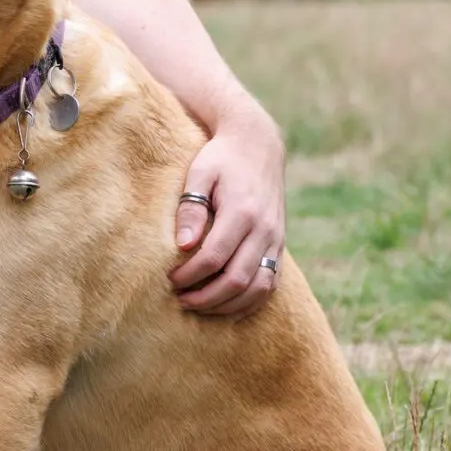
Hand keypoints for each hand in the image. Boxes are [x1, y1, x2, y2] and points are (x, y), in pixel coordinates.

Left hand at [169, 98, 286, 316]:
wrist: (258, 144)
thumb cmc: (221, 158)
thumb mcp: (200, 173)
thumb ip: (191, 208)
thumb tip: (183, 246)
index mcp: (242, 211)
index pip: (214, 257)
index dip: (190, 275)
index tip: (171, 279)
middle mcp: (264, 229)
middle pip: (237, 280)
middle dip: (205, 297)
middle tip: (180, 299)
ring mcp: (276, 239)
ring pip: (257, 288)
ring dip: (227, 305)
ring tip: (199, 305)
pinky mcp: (280, 244)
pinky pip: (270, 283)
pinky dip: (249, 302)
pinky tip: (226, 306)